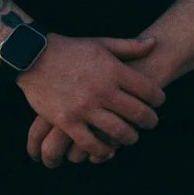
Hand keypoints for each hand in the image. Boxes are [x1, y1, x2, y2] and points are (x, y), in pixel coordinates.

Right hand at [14, 35, 165, 160]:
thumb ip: (130, 46)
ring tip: (131, 137)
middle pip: (138, 114)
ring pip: (118, 131)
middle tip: (151, 124)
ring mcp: (85, 108)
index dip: (159, 100)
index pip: (149, 91)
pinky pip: (90, 143)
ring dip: (129, 138)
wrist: (34, 57)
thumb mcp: (102, 43)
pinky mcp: (67, 122)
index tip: (159, 103)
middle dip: (149, 121)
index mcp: (114, 71)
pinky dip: (102, 150)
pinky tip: (108, 150)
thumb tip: (155, 43)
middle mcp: (103, 91)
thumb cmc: (71, 50)